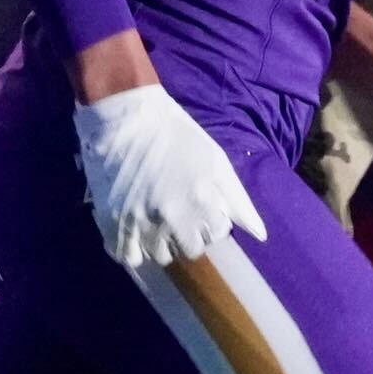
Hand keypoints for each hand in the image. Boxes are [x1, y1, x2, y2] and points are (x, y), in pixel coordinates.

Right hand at [73, 83, 267, 268]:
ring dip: (161, 242)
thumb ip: (238, 201)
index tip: (199, 204)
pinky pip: (127, 256)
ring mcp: (140, 223)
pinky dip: (132, 247)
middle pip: (189, 251)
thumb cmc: (176, 135)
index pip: (215, 236)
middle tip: (177, 212)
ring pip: (159, 256)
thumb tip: (261, 236)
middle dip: (188, 234)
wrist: (124, 117)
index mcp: (201, 202)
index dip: (210, 220)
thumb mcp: (215, 161)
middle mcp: (172, 218)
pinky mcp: (111, 224)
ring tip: (155, 218)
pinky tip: (135, 227)